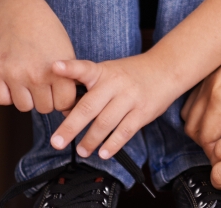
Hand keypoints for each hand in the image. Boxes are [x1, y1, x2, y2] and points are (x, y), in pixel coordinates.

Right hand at [0, 0, 77, 113]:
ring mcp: (15, 75)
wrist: (24, 17)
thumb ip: (70, 82)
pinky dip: (7, 94)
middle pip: (44, 108)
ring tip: (29, 80)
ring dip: (27, 97)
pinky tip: (14, 81)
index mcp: (59, 72)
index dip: (62, 98)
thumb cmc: (49, 37)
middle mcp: (36, 76)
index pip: (64, 104)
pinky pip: (2, 100)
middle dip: (46, 98)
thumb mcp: (68, 56)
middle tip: (44, 82)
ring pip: (24, 107)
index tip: (60, 88)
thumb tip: (71, 111)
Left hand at [49, 52, 182, 158]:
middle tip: (56, 141)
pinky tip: (103, 153)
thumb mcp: (109, 70)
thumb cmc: (131, 74)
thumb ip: (89, 87)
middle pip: (89, 106)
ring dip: (91, 140)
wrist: (166, 69)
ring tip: (81, 151)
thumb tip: (66, 111)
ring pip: (105, 123)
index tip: (55, 67)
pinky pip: (124, 132)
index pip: (84, 68)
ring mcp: (130, 98)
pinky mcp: (142, 112)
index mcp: (103, 71)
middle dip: (71, 126)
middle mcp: (115, 84)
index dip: (69, 68)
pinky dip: (112, 145)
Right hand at [182, 20, 220, 156]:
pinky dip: (201, 108)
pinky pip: (194, 95)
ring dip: (201, 124)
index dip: (215, 152)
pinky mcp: (210, 67)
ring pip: (188, 110)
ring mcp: (206, 74)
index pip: (205, 136)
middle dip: (205, 141)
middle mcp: (208, 84)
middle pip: (191, 126)